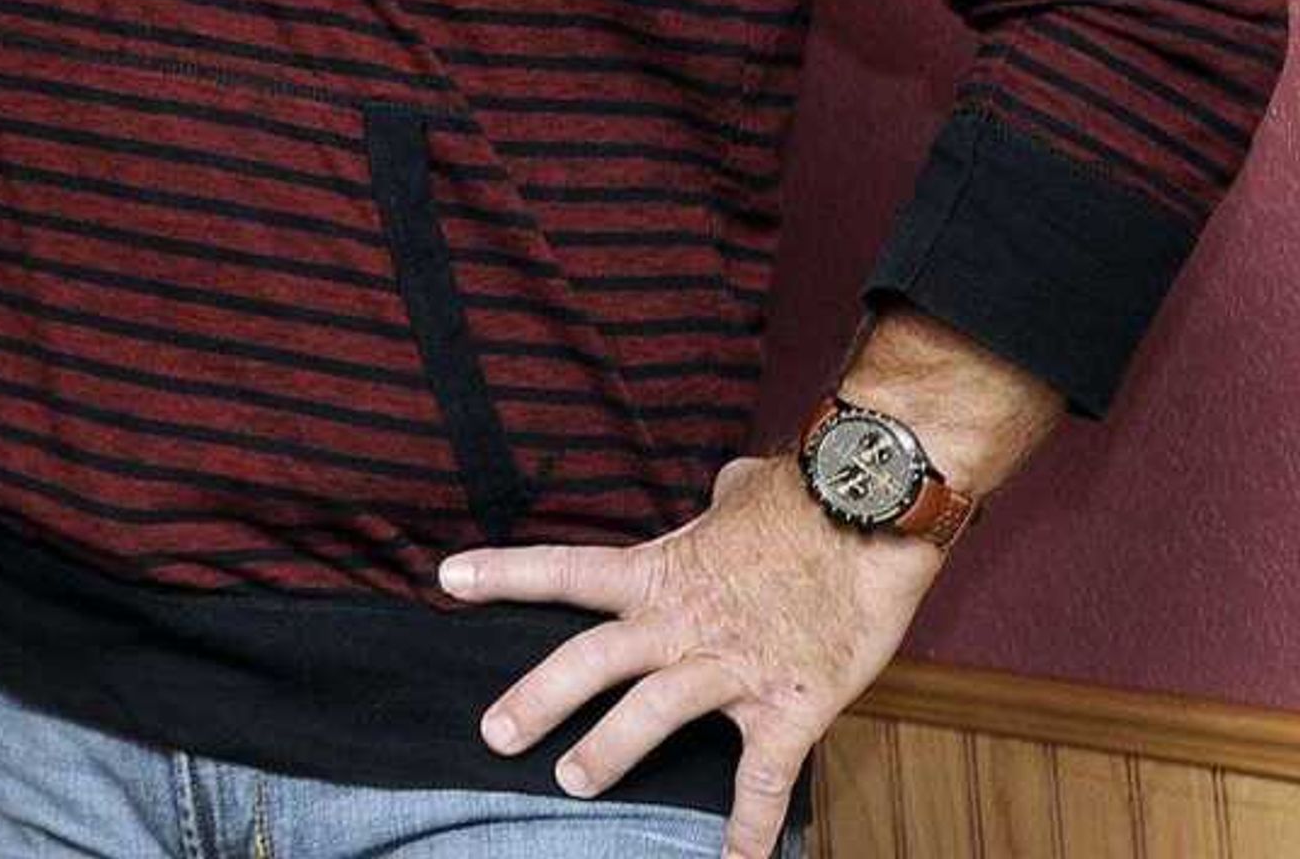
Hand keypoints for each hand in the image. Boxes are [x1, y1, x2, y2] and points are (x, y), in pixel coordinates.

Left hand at [443, 457, 940, 858]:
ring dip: (609, 752)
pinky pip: (762, 780)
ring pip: (653, 715)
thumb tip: (721, 493)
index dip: (503, 574)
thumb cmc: (804, 497)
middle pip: (590, 659)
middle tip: (493, 734)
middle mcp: (682, 622)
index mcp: (660, 571)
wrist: (871, 514)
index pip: (565, 570)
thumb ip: (714, 508)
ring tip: (571, 783)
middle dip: (538, 697)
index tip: (446, 579)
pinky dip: (747, 829)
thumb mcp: (739, 492)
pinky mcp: (789, 707)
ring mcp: (732, 667)